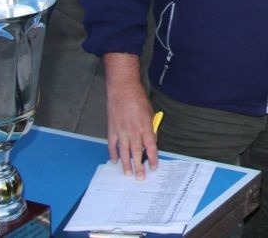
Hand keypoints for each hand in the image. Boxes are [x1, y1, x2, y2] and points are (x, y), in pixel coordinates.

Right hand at [103, 53, 158, 178]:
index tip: (154, 167)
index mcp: (145, 127)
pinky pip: (112, 145)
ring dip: (126, 164)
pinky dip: (113, 153)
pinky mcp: (112, 129)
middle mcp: (134, 131)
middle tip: (140, 178)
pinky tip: (115, 161)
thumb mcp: (150, 113)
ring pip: (124, 152)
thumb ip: (150, 127)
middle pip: (137, 152)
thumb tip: (151, 140)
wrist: (123, 90)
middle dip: (139, 166)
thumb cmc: (138, 99)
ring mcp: (121, 131)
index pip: (151, 146)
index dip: (153, 158)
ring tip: (128, 174)